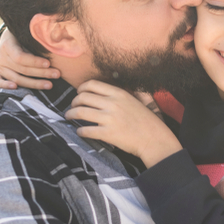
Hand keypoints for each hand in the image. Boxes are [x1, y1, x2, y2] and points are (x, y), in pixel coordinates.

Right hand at [0, 27, 59, 89]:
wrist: (9, 37)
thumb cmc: (23, 35)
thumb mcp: (28, 32)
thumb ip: (37, 37)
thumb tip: (57, 40)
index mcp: (8, 45)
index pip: (20, 57)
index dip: (35, 62)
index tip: (49, 63)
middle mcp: (2, 57)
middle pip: (22, 70)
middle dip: (41, 73)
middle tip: (57, 74)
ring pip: (16, 78)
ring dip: (34, 83)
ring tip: (49, 85)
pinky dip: (4, 85)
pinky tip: (15, 88)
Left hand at [66, 80, 182, 166]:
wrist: (154, 139)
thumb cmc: (146, 120)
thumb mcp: (135, 100)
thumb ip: (119, 95)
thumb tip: (103, 92)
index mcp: (119, 93)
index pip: (92, 84)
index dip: (81, 88)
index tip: (79, 93)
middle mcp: (112, 103)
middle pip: (83, 97)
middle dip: (74, 102)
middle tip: (72, 107)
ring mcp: (109, 119)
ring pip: (81, 112)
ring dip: (71, 114)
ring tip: (69, 117)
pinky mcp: (108, 134)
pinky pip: (86, 130)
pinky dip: (80, 131)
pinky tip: (80, 132)